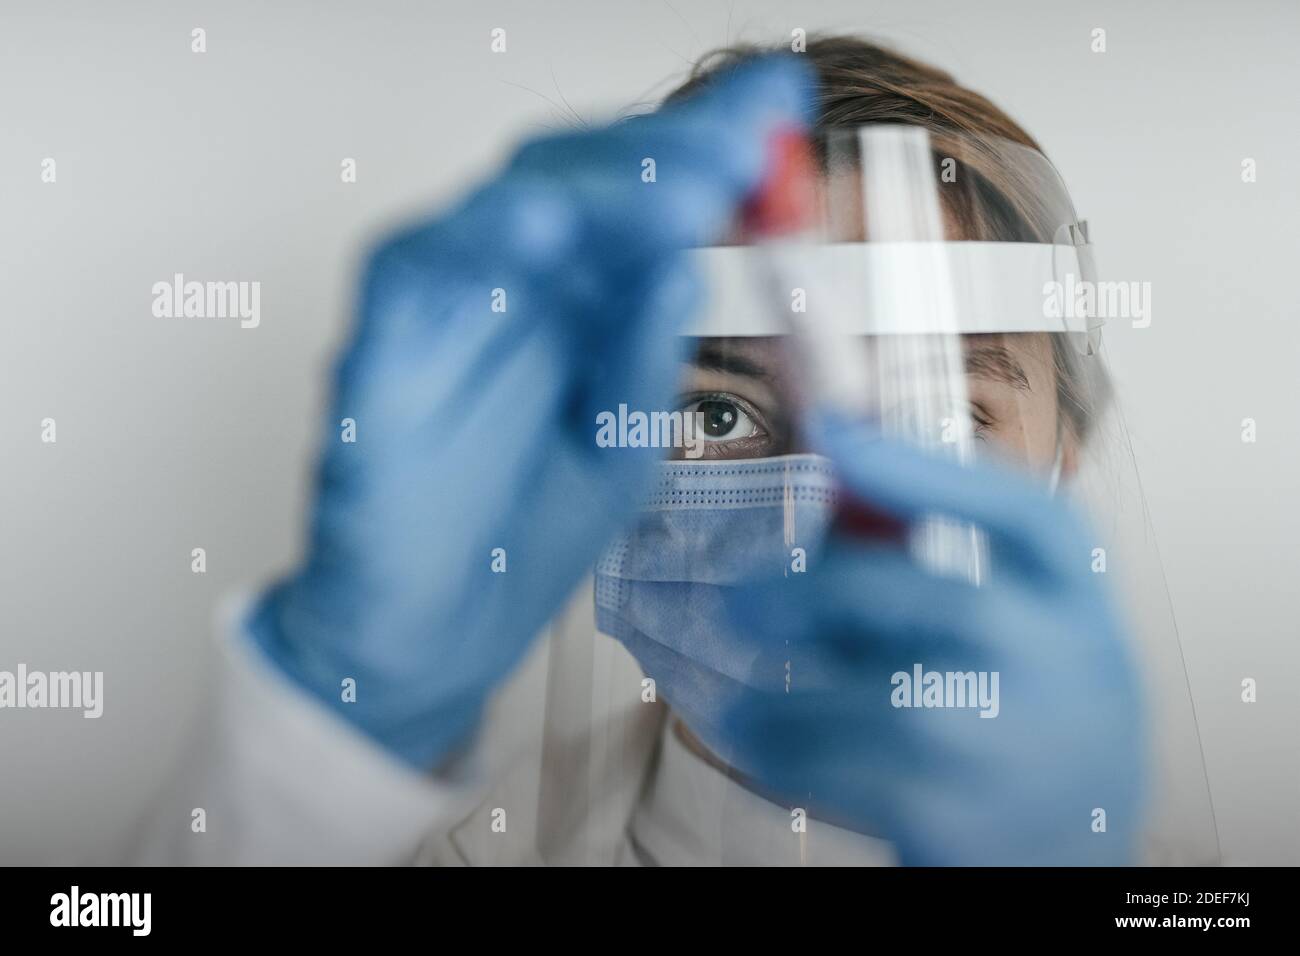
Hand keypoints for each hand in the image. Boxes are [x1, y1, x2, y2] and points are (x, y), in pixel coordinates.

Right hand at [248, 57, 814, 767]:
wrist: (436, 642)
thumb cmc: (520, 537)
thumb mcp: (620, 443)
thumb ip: (642, 355)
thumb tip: (682, 262)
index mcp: (575, 305)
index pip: (638, 201)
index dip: (707, 147)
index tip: (784, 106)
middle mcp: (510, 291)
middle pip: (579, 180)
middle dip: (666, 155)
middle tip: (745, 144)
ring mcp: (443, 314)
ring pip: (505, 207)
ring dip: (595, 191)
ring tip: (683, 191)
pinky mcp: (379, 354)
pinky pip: (414, 274)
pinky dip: (476, 242)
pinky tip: (544, 229)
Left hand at [713, 412, 1146, 864]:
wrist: (1067, 853)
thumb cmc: (1024, 715)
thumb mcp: (1019, 628)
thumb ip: (936, 562)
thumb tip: (832, 486)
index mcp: (1081, 602)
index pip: (1023, 512)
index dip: (921, 465)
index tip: (831, 426)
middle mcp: (1064, 665)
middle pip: (923, 597)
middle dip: (813, 592)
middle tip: (739, 601)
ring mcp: (1013, 742)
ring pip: (867, 693)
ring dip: (784, 694)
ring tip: (747, 703)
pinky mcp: (958, 814)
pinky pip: (839, 765)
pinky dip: (781, 750)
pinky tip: (763, 743)